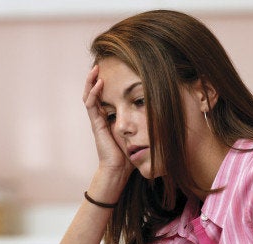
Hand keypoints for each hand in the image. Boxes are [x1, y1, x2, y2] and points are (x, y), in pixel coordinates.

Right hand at [83, 65, 133, 180]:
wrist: (119, 170)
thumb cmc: (130, 154)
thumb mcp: (139, 131)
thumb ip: (144, 120)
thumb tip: (162, 107)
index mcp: (110, 117)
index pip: (106, 95)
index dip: (107, 83)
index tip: (114, 69)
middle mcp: (102, 117)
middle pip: (95, 92)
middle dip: (96, 78)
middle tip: (101, 63)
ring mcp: (97, 120)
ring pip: (90, 96)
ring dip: (91, 81)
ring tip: (95, 68)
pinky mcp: (96, 125)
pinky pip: (91, 105)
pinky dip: (94, 93)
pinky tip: (99, 83)